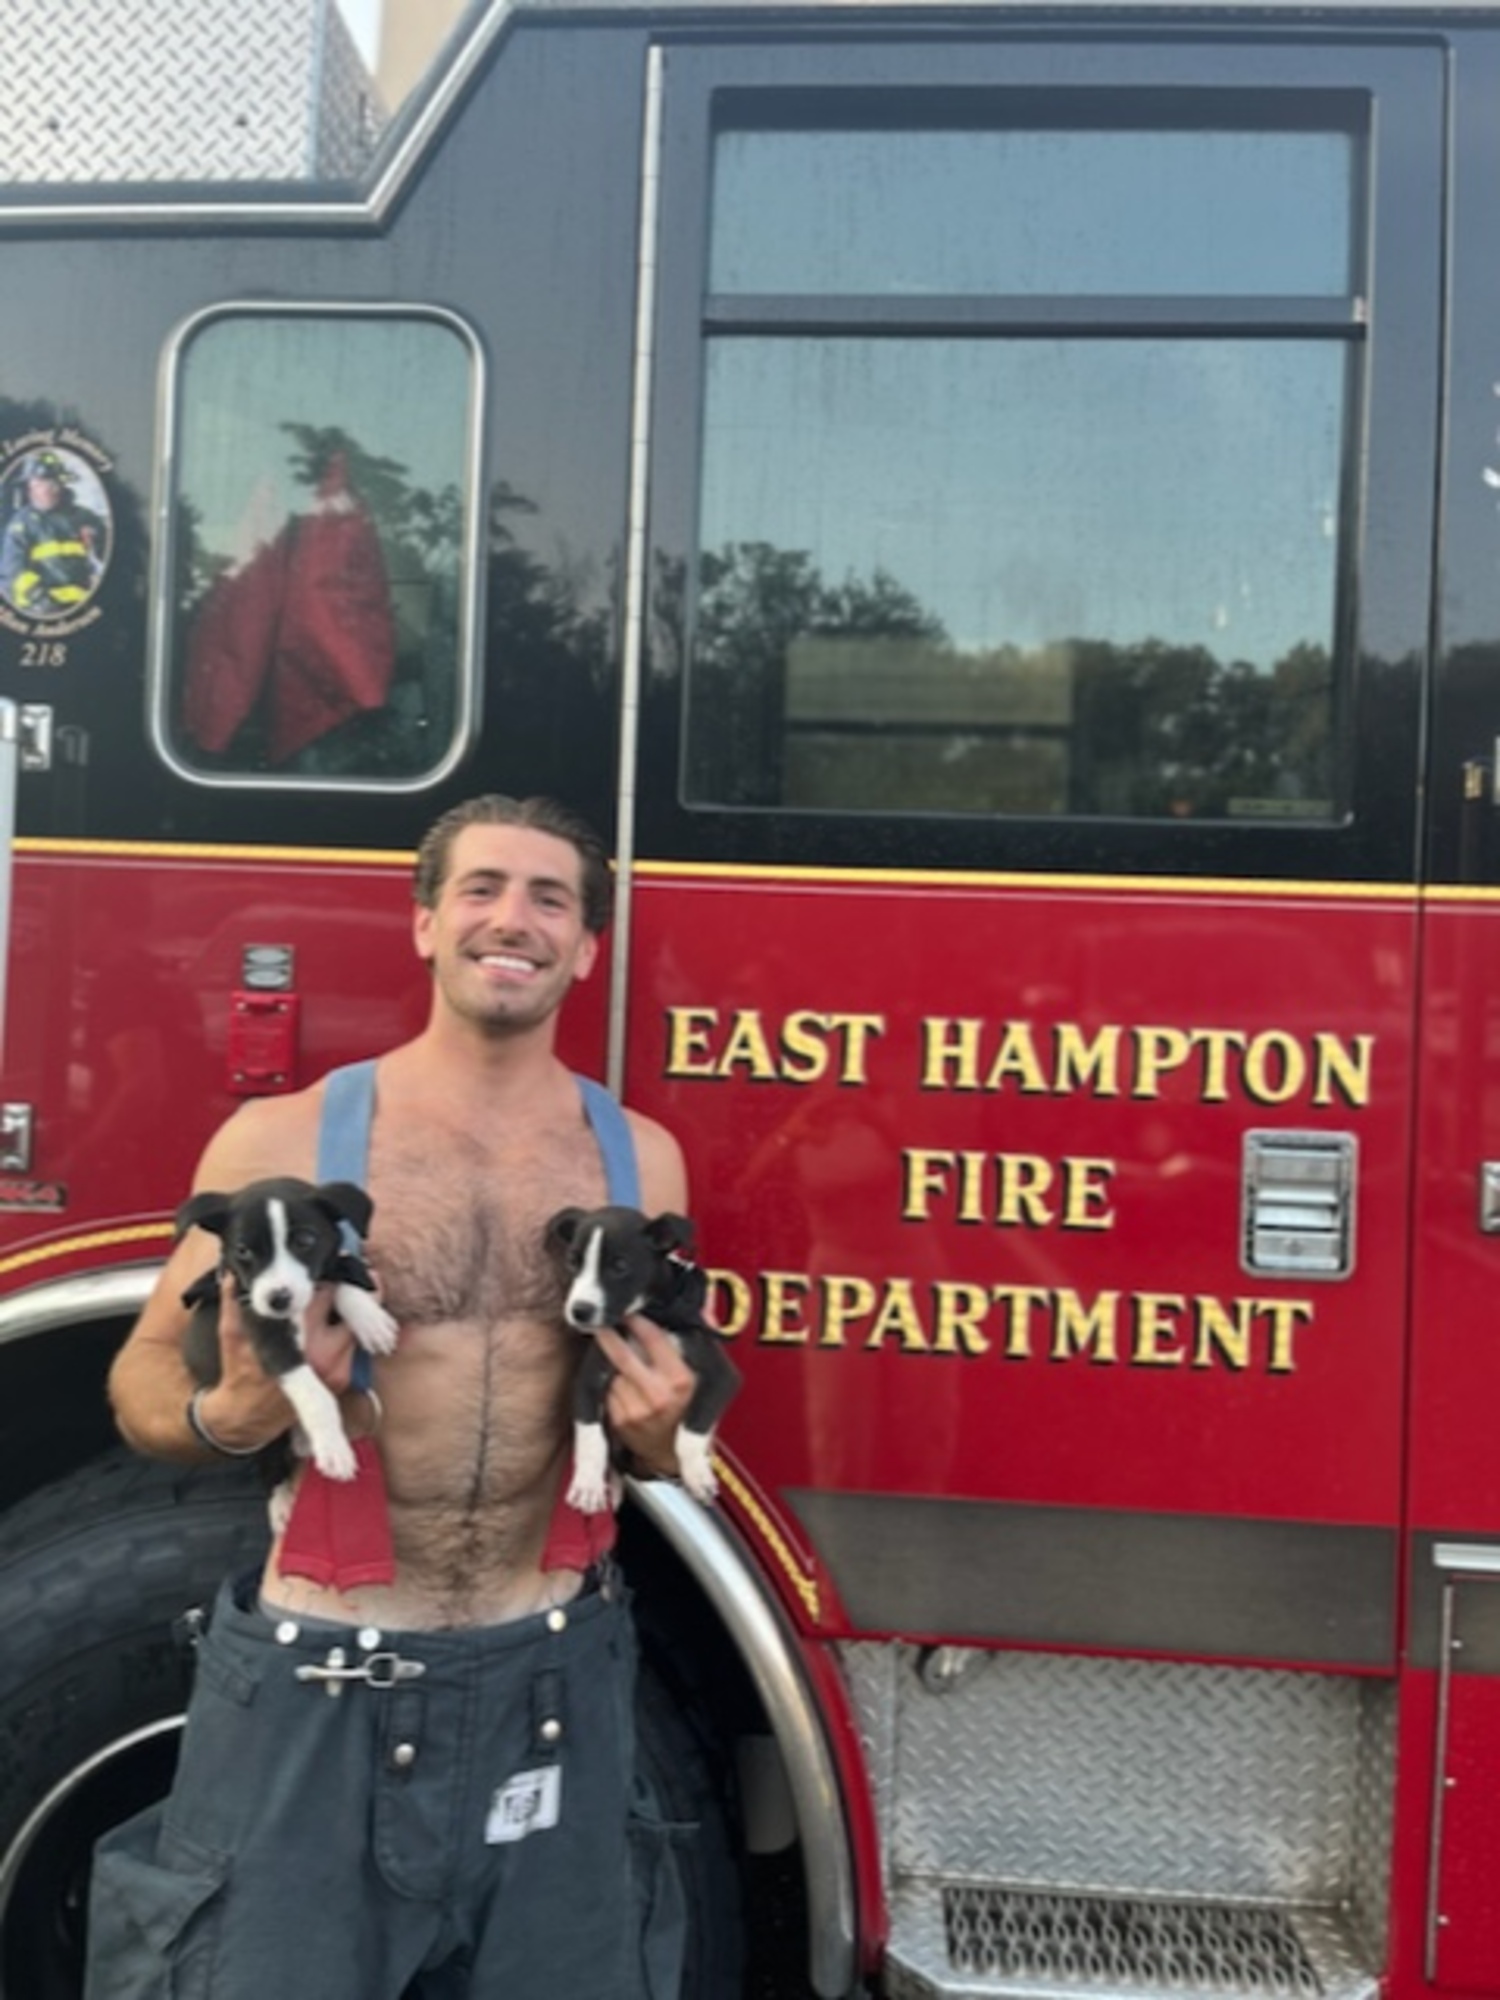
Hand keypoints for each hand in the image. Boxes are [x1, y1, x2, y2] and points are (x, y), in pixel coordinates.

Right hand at [197, 1278, 355, 1451]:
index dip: (332, 1273)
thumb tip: (238, 1271)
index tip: (333, 1262)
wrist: (248, 1416)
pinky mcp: (343, 1380)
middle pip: (357, 1307)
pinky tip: (336, 1326)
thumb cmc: (239, 1370)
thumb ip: (235, 1297)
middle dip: (353, 1291)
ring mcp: (338, 1368)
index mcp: (298, 1334)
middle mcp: (324, 1351)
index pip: (331, 1291)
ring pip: (359, 1327)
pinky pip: (355, 1347)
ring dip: (353, 1313)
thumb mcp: (232, 1331)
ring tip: (341, 1301)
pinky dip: (349, 1333)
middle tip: (358, 1274)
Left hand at [596, 1314, 694, 1476]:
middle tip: (602, 1319)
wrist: (675, 1455)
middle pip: (622, 1354)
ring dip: (611, 1360)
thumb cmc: (694, 1410)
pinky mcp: (620, 1421)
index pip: (652, 1339)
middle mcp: (658, 1395)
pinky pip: (607, 1390)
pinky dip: (610, 1381)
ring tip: (619, 1356)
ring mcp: (637, 1410)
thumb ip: (703, 1339)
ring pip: (612, 1371)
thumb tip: (703, 1305)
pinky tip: (621, 1381)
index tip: (629, 1308)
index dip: (637, 1320)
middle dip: (609, 1334)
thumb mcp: (710, 1375)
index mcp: (682, 1380)